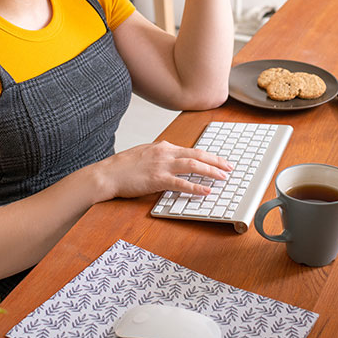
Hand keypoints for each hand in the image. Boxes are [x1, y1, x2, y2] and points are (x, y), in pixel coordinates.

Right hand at [96, 140, 232, 198]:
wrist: (107, 174)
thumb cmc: (123, 167)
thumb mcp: (145, 154)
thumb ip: (161, 156)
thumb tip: (174, 161)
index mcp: (163, 146)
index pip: (191, 149)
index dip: (208, 155)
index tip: (219, 160)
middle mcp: (165, 153)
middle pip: (197, 154)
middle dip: (216, 161)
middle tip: (229, 167)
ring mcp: (162, 165)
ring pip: (193, 165)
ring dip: (211, 171)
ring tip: (223, 177)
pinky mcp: (157, 179)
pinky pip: (181, 183)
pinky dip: (196, 187)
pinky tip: (206, 191)